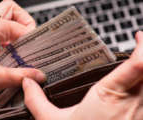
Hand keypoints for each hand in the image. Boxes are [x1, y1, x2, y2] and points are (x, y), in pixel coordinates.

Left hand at [0, 0, 44, 99]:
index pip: (23, 28)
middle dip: (24, 21)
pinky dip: (1, 30)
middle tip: (29, 36)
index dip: (33, 39)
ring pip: (0, 13)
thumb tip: (39, 75)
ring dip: (11, 23)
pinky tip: (4, 47)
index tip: (36, 53)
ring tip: (18, 39)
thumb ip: (22, 76)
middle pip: (11, 9)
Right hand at [22, 31, 142, 119]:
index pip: (136, 67)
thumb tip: (27, 83)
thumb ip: (37, 101)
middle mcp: (131, 104)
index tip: (139, 36)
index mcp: (108, 97)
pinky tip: (139, 82)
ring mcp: (141, 113)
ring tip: (140, 59)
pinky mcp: (142, 117)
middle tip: (140, 45)